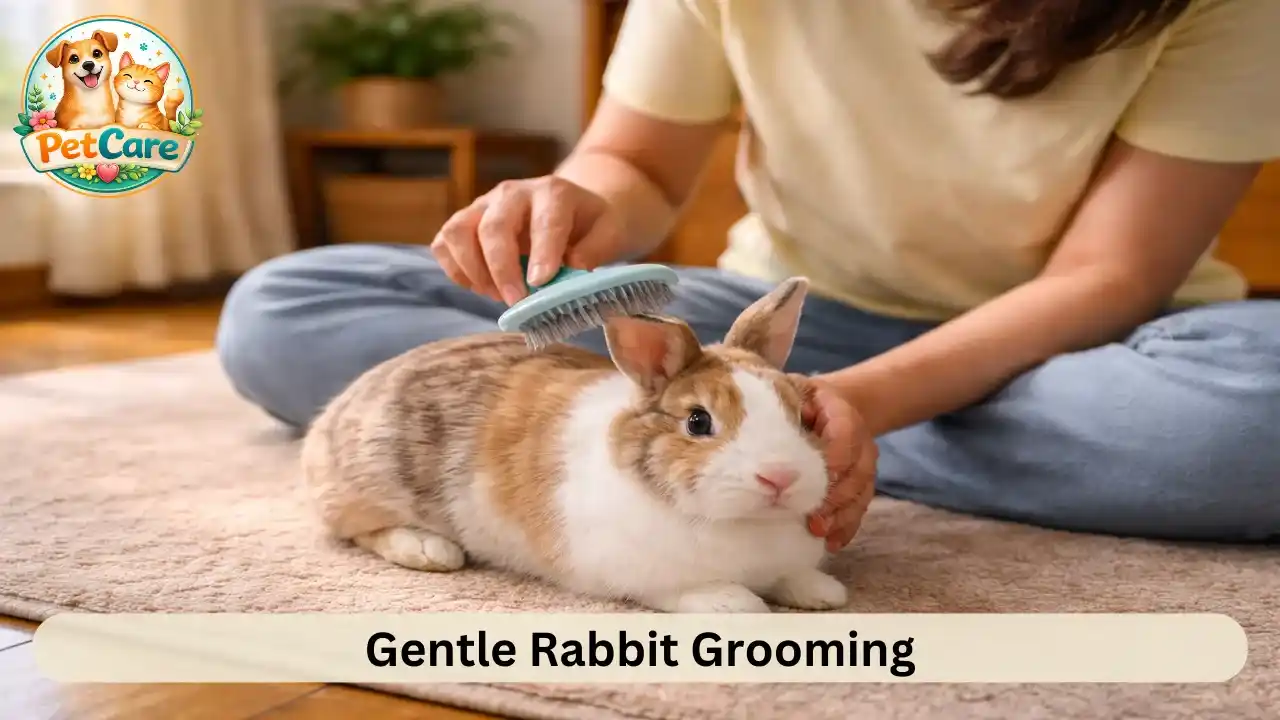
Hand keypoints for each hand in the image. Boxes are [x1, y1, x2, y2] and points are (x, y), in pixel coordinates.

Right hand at [430, 175, 623, 305]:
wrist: (572, 208)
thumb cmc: (592, 224)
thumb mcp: (611, 232)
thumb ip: (596, 248)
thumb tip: (571, 268)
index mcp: (553, 193)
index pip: (544, 221)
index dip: (542, 253)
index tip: (541, 283)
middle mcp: (513, 193)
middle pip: (493, 227)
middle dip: (502, 269)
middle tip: (516, 302)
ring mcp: (484, 206)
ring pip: (458, 231)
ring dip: (473, 270)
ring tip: (498, 295)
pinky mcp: (466, 221)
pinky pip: (444, 243)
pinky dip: (456, 270)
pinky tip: (482, 287)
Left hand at [793, 374, 877, 551]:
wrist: (830, 408)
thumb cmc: (802, 402)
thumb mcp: (792, 392)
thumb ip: (782, 408)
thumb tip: (759, 438)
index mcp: (843, 413)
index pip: (846, 435)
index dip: (834, 458)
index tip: (812, 477)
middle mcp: (861, 441)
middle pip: (856, 472)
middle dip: (834, 497)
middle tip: (812, 516)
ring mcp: (864, 466)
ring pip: (860, 494)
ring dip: (840, 516)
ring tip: (818, 531)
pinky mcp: (861, 486)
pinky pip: (859, 508)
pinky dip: (847, 527)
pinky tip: (832, 542)